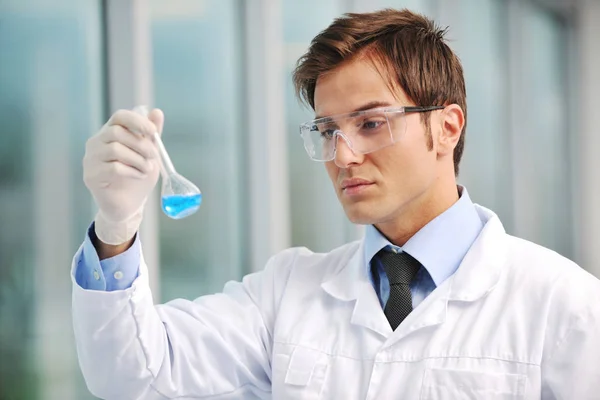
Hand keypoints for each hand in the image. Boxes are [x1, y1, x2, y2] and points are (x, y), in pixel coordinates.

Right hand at [83, 107, 163, 244]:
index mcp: (110, 133)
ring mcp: (90, 159)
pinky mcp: (91, 176)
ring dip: (138, 159)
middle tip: (154, 156)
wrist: (128, 204)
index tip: (153, 132)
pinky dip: (132, 171)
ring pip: (115, 149)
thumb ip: (151, 135)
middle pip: (117, 132)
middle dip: (141, 144)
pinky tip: (139, 176)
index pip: (119, 117)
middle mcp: (96, 143)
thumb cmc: (137, 176)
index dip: (137, 121)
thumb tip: (157, 112)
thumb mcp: (148, 154)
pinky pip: (113, 168)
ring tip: (147, 169)